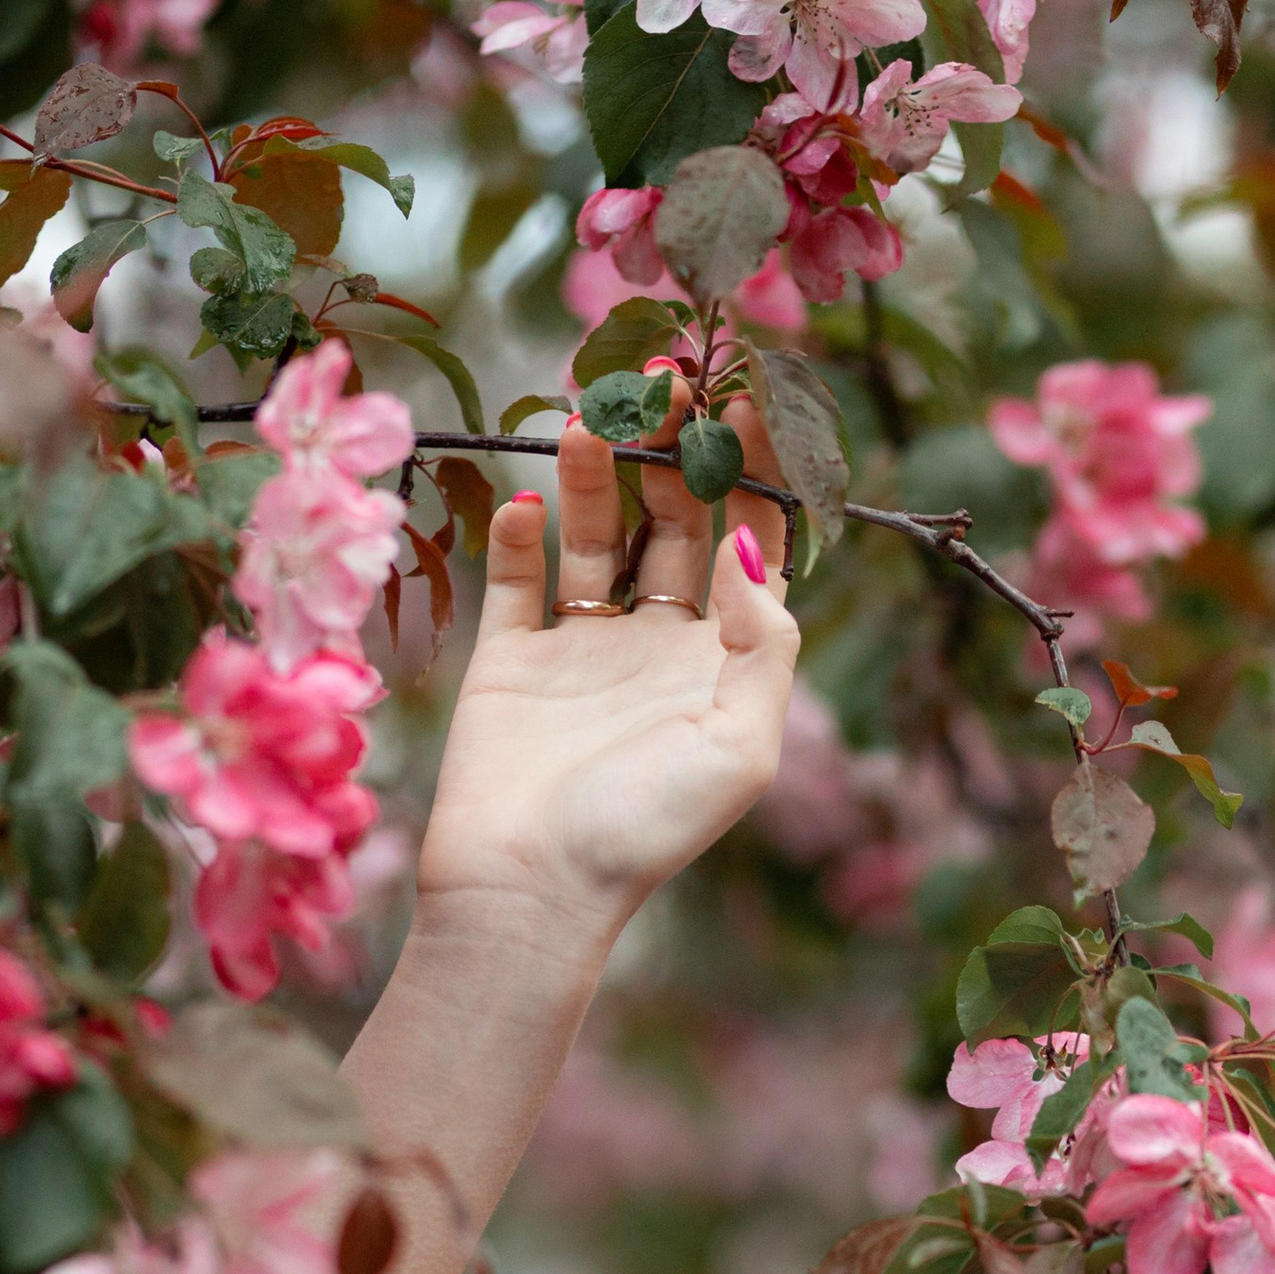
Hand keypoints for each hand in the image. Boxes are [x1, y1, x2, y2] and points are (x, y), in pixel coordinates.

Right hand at [413, 395, 799, 950]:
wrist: (529, 889)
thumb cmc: (645, 828)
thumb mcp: (742, 746)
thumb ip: (765, 643)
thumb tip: (752, 543)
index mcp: (722, 664)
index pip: (748, 547)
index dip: (751, 474)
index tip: (741, 400)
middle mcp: (657, 646)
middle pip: (671, 521)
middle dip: (670, 451)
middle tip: (657, 384)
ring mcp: (582, 649)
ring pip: (595, 534)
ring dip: (596, 474)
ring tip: (588, 420)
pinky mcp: (509, 658)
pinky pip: (517, 576)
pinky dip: (520, 532)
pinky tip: (527, 505)